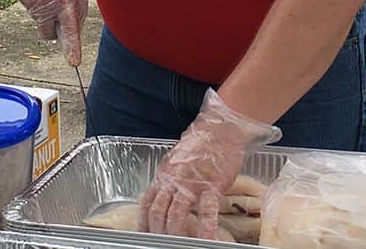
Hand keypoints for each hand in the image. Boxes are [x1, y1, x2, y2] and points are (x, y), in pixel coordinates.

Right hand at [9, 0, 87, 65]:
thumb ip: (78, 6)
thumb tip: (74, 28)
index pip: (69, 30)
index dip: (72, 48)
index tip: (74, 62)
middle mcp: (46, 3)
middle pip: (48, 34)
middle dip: (54, 30)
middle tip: (61, 12)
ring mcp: (31, 2)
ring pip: (40, 19)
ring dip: (46, 11)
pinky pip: (32, 8)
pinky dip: (38, 1)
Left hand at [139, 89, 281, 238]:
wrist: (222, 128)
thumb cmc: (204, 141)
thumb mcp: (180, 158)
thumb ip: (173, 176)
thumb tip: (170, 191)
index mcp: (165, 174)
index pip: (147, 201)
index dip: (143, 220)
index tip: (143, 233)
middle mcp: (173, 180)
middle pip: (158, 211)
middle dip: (157, 230)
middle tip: (161, 241)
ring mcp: (191, 183)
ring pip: (175, 214)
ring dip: (175, 232)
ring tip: (180, 244)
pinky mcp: (211, 186)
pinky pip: (206, 212)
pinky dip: (205, 228)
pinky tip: (207, 240)